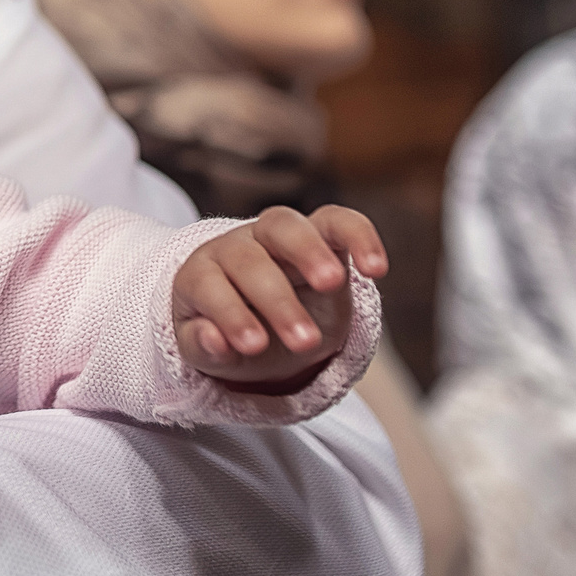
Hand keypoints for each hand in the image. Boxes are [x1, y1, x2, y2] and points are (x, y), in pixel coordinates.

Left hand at [173, 205, 387, 388]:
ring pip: (286, 225)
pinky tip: (375, 268)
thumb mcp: (208, 354)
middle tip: (303, 341)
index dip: (229, 313)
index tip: (255, 346)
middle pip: (249, 260)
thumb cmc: (230, 338)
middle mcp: (235, 247)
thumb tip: (212, 339)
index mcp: (200, 275)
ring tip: (332, 283)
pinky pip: (337, 221)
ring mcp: (275, 236)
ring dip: (308, 252)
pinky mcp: (319, 235)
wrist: (265, 325)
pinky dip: (357, 235)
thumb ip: (203, 348)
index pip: (207, 285)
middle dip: (277, 301)